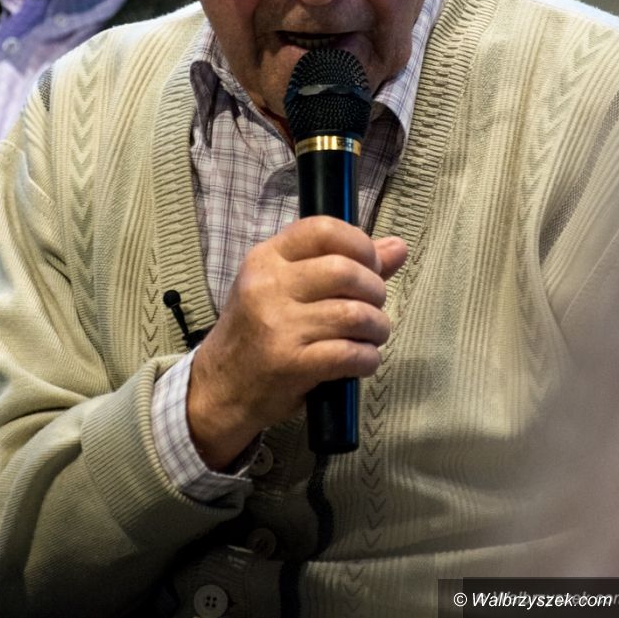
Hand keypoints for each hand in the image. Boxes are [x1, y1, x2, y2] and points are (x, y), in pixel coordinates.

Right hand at [187, 217, 406, 468]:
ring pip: (354, 313)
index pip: (322, 229)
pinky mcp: (290, 363)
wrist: (220, 388)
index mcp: (267, 258)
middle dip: (375, 290)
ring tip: (372, 335)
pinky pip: (349, 353)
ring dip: (377, 327)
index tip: (370, 266)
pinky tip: (362, 360)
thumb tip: (398, 247)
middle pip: (345, 271)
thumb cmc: (257, 331)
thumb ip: (341, 262)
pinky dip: (367, 358)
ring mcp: (278, 325)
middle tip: (373, 306)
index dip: (360, 244)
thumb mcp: (285, 287)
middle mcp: (269, 286)